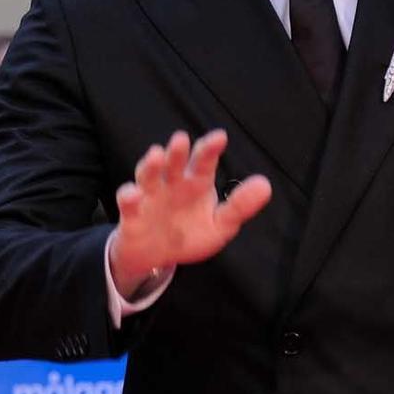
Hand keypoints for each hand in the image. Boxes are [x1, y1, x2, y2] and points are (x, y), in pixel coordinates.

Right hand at [108, 130, 272, 293]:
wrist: (157, 255)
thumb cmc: (190, 233)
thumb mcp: (221, 224)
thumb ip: (240, 206)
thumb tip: (265, 185)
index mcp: (196, 183)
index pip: (204, 162)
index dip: (210, 149)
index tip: (219, 137)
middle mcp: (172, 184)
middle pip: (174, 163)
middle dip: (177, 152)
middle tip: (181, 139)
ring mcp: (150, 196)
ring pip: (148, 176)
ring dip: (151, 165)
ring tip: (156, 155)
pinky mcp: (132, 214)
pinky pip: (128, 203)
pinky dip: (129, 197)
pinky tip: (133, 194)